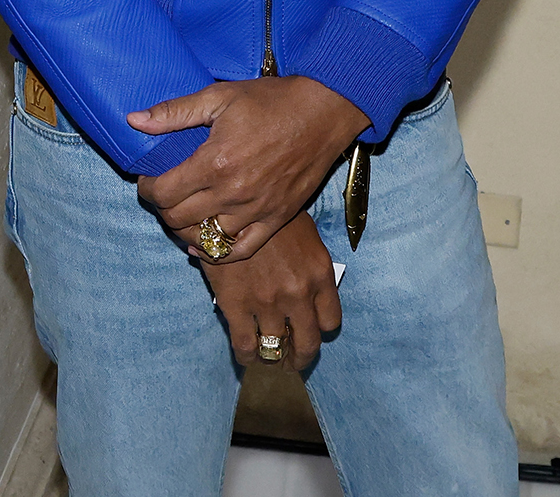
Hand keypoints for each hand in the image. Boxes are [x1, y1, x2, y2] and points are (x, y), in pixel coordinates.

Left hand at [131, 76, 368, 260]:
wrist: (322, 111)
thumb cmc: (270, 100)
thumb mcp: (218, 96)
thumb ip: (174, 112)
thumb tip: (134, 120)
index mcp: (215, 162)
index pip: (164, 192)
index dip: (147, 189)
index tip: (146, 180)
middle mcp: (234, 193)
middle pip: (179, 219)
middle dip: (162, 208)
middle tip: (162, 193)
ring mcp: (257, 211)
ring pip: (207, 239)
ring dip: (186, 229)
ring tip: (182, 212)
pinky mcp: (277, 219)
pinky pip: (242, 250)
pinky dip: (218, 252)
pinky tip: (204, 243)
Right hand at [201, 211, 340, 370]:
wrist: (228, 200)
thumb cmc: (267, 209)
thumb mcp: (303, 231)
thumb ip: (309, 264)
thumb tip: (306, 285)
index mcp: (319, 274)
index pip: (331, 321)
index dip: (320, 328)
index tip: (311, 328)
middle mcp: (299, 294)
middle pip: (308, 343)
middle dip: (301, 356)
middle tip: (293, 359)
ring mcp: (268, 303)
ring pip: (277, 349)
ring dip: (275, 359)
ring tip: (269, 360)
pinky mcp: (236, 306)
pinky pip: (246, 346)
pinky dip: (248, 357)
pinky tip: (247, 356)